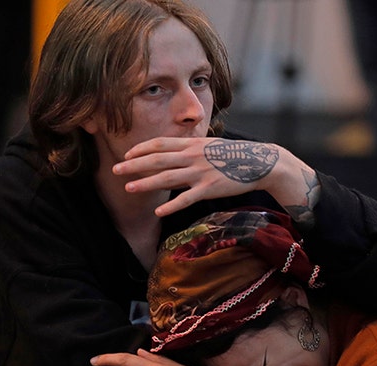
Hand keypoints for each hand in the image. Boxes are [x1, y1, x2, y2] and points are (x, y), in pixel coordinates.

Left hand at [114, 137, 315, 217]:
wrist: (260, 162)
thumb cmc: (233, 156)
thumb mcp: (209, 147)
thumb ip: (190, 151)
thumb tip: (171, 158)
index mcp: (192, 143)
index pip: (160, 143)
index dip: (141, 149)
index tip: (126, 155)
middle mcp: (193, 155)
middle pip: (157, 159)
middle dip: (134, 165)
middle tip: (116, 169)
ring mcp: (201, 172)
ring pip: (167, 177)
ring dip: (146, 183)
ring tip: (128, 188)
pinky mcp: (210, 188)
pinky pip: (187, 198)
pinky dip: (172, 205)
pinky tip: (158, 211)